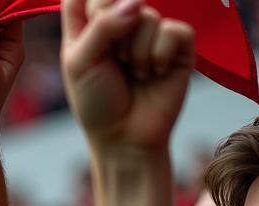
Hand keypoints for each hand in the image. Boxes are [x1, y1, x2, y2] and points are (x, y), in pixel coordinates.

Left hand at [61, 0, 194, 152]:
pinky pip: (173, 31)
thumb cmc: (97, 103)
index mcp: (89, 24)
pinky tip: (154, 74)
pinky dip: (159, 57)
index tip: (91, 31)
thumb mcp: (81, 64)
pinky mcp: (178, 42)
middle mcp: (120, 21)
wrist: (125, 138)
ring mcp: (150, 29)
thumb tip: (136, 2)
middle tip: (113, 61)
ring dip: (136, 53)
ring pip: (147, 16)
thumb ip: (101, 26)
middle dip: (113, 32)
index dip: (93, 6)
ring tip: (133, 74)